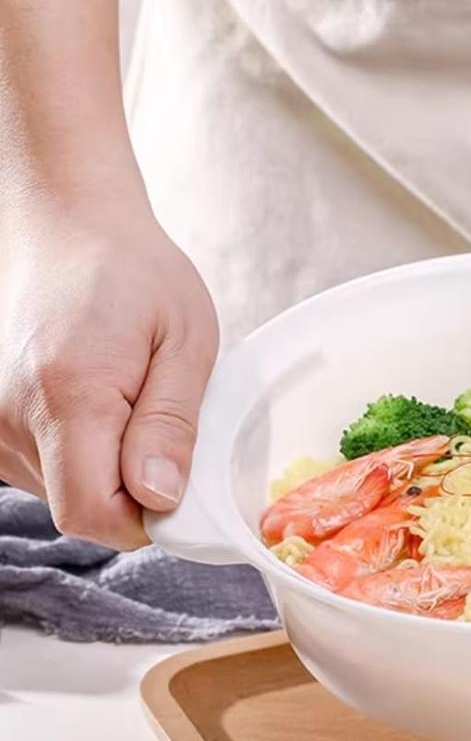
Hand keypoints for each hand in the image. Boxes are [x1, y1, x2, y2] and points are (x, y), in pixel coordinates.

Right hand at [0, 197, 218, 548]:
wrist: (63, 223)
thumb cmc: (133, 272)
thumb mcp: (184, 342)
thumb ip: (170, 426)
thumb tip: (160, 499)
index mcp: (66, 397)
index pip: (92, 514)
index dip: (144, 517)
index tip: (177, 483)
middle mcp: (9, 417)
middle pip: (77, 507)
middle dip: (130, 488)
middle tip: (155, 418)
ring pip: (59, 491)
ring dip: (102, 465)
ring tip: (121, 395)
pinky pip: (39, 468)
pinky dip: (75, 451)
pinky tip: (91, 398)